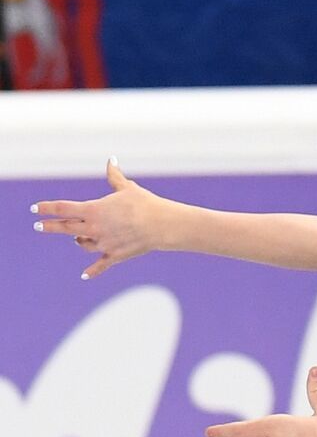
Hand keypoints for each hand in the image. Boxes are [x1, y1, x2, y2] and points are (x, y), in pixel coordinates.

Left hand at [32, 158, 175, 279]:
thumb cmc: (145, 204)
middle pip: (66, 227)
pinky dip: (92, 271)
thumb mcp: (127, 188)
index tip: (35, 209)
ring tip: (77, 239)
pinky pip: (100, 265)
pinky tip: (84, 276)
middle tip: (38, 226)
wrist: (161, 226)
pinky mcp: (115, 255)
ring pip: (83, 244)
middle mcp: (94, 228)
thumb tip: (111, 160)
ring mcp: (104, 244)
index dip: (46, 208)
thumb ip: (115, 176)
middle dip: (50, 226)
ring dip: (78, 241)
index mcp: (93, 210)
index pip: (62, 208)